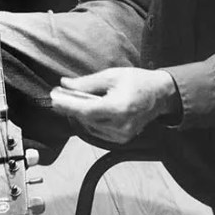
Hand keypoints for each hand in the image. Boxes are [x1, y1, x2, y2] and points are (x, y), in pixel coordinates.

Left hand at [50, 67, 179, 143]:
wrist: (160, 94)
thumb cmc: (137, 81)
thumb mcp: (111, 76)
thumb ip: (87, 82)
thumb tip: (65, 84)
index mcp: (118, 108)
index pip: (86, 111)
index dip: (68, 106)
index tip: (54, 99)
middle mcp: (120, 125)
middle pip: (86, 119)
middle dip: (71, 108)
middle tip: (59, 96)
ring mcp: (122, 135)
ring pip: (90, 126)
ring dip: (80, 114)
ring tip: (73, 101)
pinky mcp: (122, 139)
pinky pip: (99, 131)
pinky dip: (91, 121)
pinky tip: (89, 110)